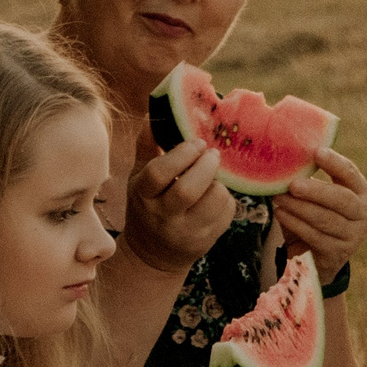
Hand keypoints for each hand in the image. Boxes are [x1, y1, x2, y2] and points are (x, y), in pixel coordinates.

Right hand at [120, 134, 236, 273]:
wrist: (154, 253)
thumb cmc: (149, 205)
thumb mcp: (139, 177)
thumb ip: (147, 145)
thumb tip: (154, 112)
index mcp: (143, 196)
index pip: (158, 174)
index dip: (181, 154)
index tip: (196, 143)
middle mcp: (163, 217)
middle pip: (188, 190)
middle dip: (206, 165)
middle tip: (213, 153)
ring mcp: (186, 232)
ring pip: (214, 200)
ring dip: (219, 182)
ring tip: (213, 176)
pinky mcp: (206, 241)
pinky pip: (227, 212)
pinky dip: (226, 198)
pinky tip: (216, 195)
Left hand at [273, 147, 366, 285]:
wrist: (324, 254)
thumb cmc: (321, 213)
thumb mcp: (323, 195)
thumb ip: (313, 178)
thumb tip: (288, 157)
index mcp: (362, 191)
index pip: (350, 173)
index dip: (334, 163)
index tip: (316, 152)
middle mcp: (363, 213)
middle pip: (341, 199)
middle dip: (315, 191)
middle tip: (292, 184)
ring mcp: (353, 235)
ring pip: (325, 219)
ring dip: (299, 208)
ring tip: (279, 198)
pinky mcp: (338, 253)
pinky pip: (315, 237)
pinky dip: (295, 224)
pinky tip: (281, 214)